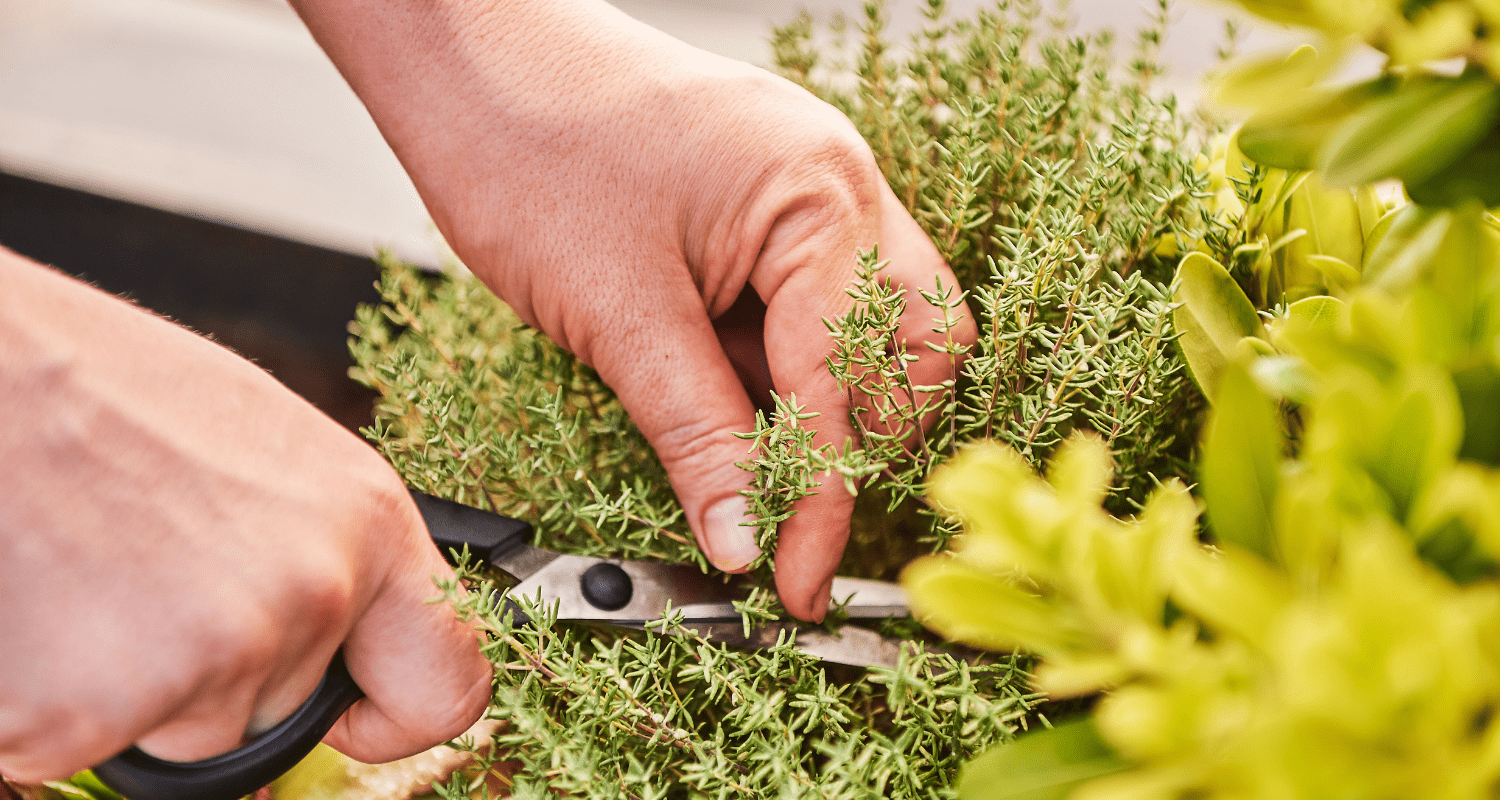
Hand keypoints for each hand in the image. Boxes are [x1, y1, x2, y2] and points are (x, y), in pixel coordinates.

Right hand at [0, 249, 490, 781]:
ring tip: (80, 573)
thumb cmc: (99, 390)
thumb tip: (336, 630)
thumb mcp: (264, 454)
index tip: (357, 716)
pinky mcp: (83, 714)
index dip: (396, 715)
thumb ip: (315, 553)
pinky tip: (34, 608)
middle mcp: (306, 598)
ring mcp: (204, 661)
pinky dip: (42, 701)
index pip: (448, 682)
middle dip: (213, 678)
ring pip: (180, 736)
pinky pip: (71, 745)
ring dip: (125, 687)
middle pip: (275, 713)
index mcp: (366, 525)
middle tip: (141, 577)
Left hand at [291, 0, 975, 620]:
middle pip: (916, 347)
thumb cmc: (529, 144)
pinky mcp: (772, 206)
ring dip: (830, 404)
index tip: (796, 579)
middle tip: (798, 510)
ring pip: (875, 328)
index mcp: (821, 200)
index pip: (849, 385)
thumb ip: (695, 430)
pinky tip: (735, 403)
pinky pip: (814, 303)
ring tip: (757, 462)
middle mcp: (843, 187)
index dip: (822, 498)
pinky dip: (787, 366)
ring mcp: (812, 191)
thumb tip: (744, 537)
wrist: (469, 55)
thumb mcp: (616, 312)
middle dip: (868, 437)